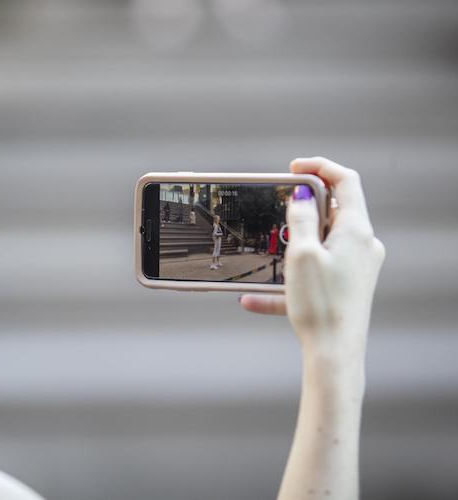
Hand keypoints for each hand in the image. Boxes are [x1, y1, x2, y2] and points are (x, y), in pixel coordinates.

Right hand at [240, 157, 385, 356]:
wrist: (335, 354)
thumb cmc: (320, 305)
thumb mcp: (302, 254)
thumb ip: (300, 219)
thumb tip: (302, 196)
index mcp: (356, 231)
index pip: (346, 181)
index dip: (320, 167)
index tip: (293, 167)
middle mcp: (361, 245)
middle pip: (333, 211)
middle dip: (302, 208)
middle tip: (277, 209)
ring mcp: (355, 267)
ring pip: (319, 243)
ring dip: (290, 246)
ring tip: (267, 255)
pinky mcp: (345, 286)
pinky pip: (313, 273)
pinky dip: (286, 280)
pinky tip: (253, 300)